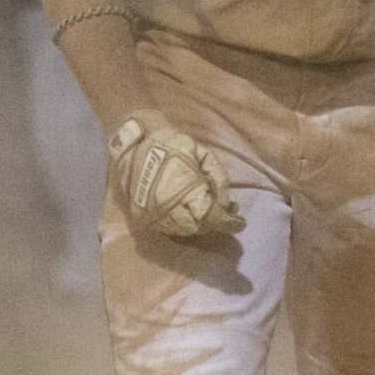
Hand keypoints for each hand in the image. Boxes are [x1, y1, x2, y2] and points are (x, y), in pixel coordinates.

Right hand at [108, 110, 243, 239]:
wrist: (134, 143)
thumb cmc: (172, 145)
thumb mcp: (202, 154)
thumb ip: (218, 178)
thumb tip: (226, 204)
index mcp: (184, 191)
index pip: (212, 217)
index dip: (228, 223)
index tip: (240, 222)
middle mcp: (168, 209)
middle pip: (199, 228)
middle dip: (214, 222)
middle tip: (225, 211)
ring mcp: (154, 215)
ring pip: (185, 232)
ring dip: (199, 224)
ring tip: (208, 209)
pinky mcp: (143, 217)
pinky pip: (169, 229)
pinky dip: (183, 223)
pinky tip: (190, 211)